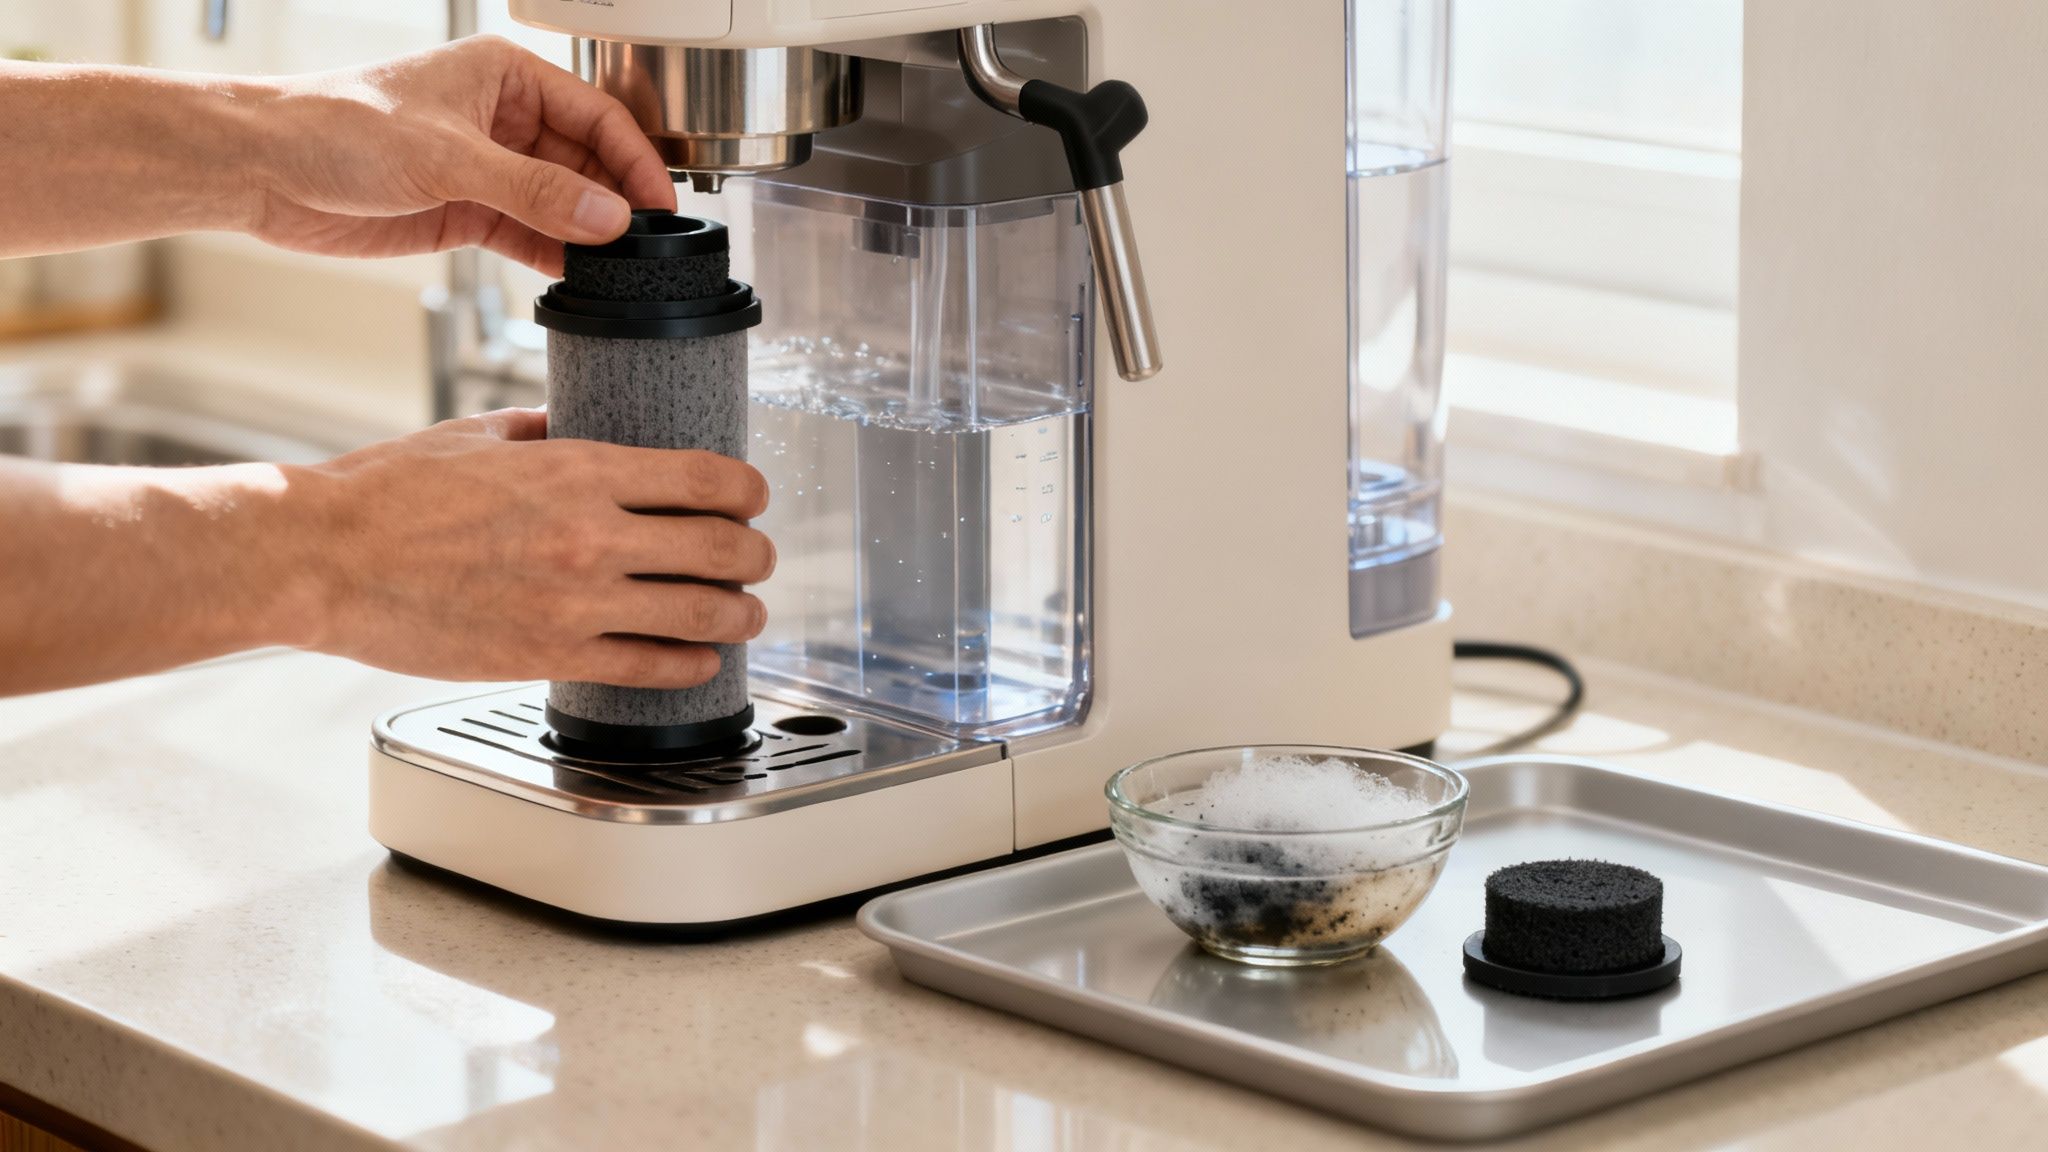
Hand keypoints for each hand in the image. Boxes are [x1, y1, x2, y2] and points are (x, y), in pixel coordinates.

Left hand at [246, 36, 676, 273]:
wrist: (263, 169)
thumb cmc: (335, 128)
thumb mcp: (447, 158)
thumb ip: (534, 191)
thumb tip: (607, 216)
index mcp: (506, 77)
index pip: (597, 116)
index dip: (635, 161)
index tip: (663, 208)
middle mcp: (504, 120)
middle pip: (588, 164)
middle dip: (617, 204)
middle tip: (649, 249)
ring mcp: (487, 169)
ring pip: (563, 205)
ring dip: (590, 236)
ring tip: (621, 270)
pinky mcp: (467, 212)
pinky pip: (531, 236)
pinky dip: (556, 258)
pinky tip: (580, 278)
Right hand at [293, 409, 774, 686]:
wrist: (321, 559)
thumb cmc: (384, 496)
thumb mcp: (473, 435)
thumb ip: (539, 430)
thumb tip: (572, 424)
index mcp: (580, 470)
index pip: (707, 478)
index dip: (749, 491)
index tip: (754, 499)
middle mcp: (591, 535)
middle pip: (724, 548)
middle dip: (756, 555)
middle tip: (757, 560)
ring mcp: (577, 602)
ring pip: (703, 615)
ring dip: (739, 616)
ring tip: (744, 615)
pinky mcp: (551, 656)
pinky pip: (651, 668)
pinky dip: (689, 666)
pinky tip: (696, 662)